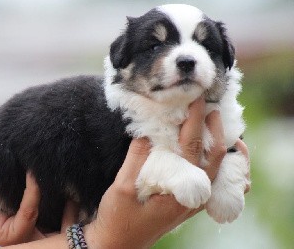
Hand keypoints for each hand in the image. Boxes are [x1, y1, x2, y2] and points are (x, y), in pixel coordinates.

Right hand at [84, 97, 249, 248]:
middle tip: (209, 106)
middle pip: (215, 158)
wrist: (117, 244)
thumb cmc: (117, 219)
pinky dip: (212, 160)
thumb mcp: (121, 188)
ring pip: (218, 169)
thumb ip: (136, 159)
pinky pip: (209, 178)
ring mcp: (193, 202)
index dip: (196, 122)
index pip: (193, 150)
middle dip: (214, 129)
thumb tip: (147, 132)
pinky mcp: (187, 203)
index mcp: (178, 193)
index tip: (197, 100)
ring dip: (218, 144)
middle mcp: (192, 198)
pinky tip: (206, 148)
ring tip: (213, 123)